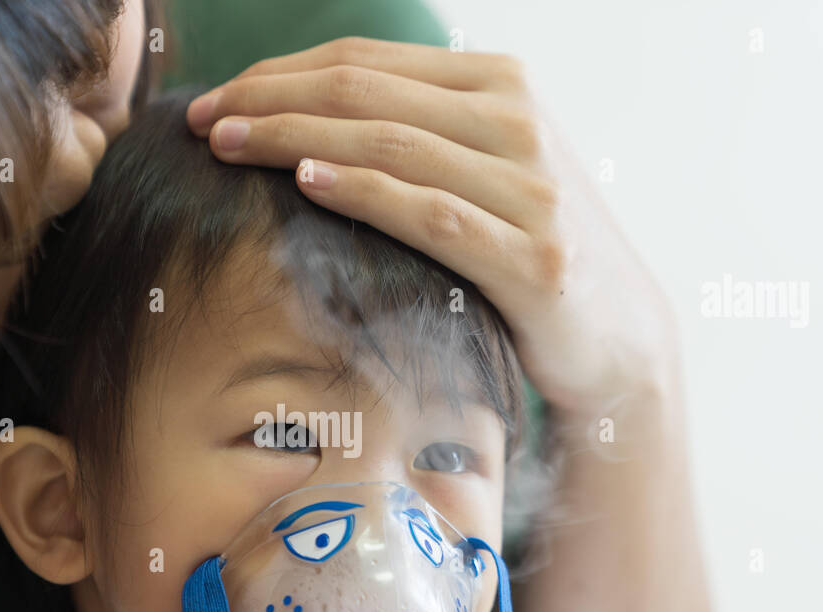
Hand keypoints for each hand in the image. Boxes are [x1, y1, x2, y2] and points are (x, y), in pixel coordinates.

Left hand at [186, 37, 682, 425]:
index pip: (366, 61)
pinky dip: (366, 193)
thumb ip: (422, 130)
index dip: (280, 73)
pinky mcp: (532, 258)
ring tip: (229, 147)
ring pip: (391, 144)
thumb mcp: (486, 168)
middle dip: (270, 101)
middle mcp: (519, 122)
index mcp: (501, 83)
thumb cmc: (530, 248)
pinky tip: (307, 184)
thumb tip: (316, 112)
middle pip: (367, 93)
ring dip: (295, 140)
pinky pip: (432, 214)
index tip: (218, 99)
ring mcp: (531, 189)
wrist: (618, 338)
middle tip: (204, 122)